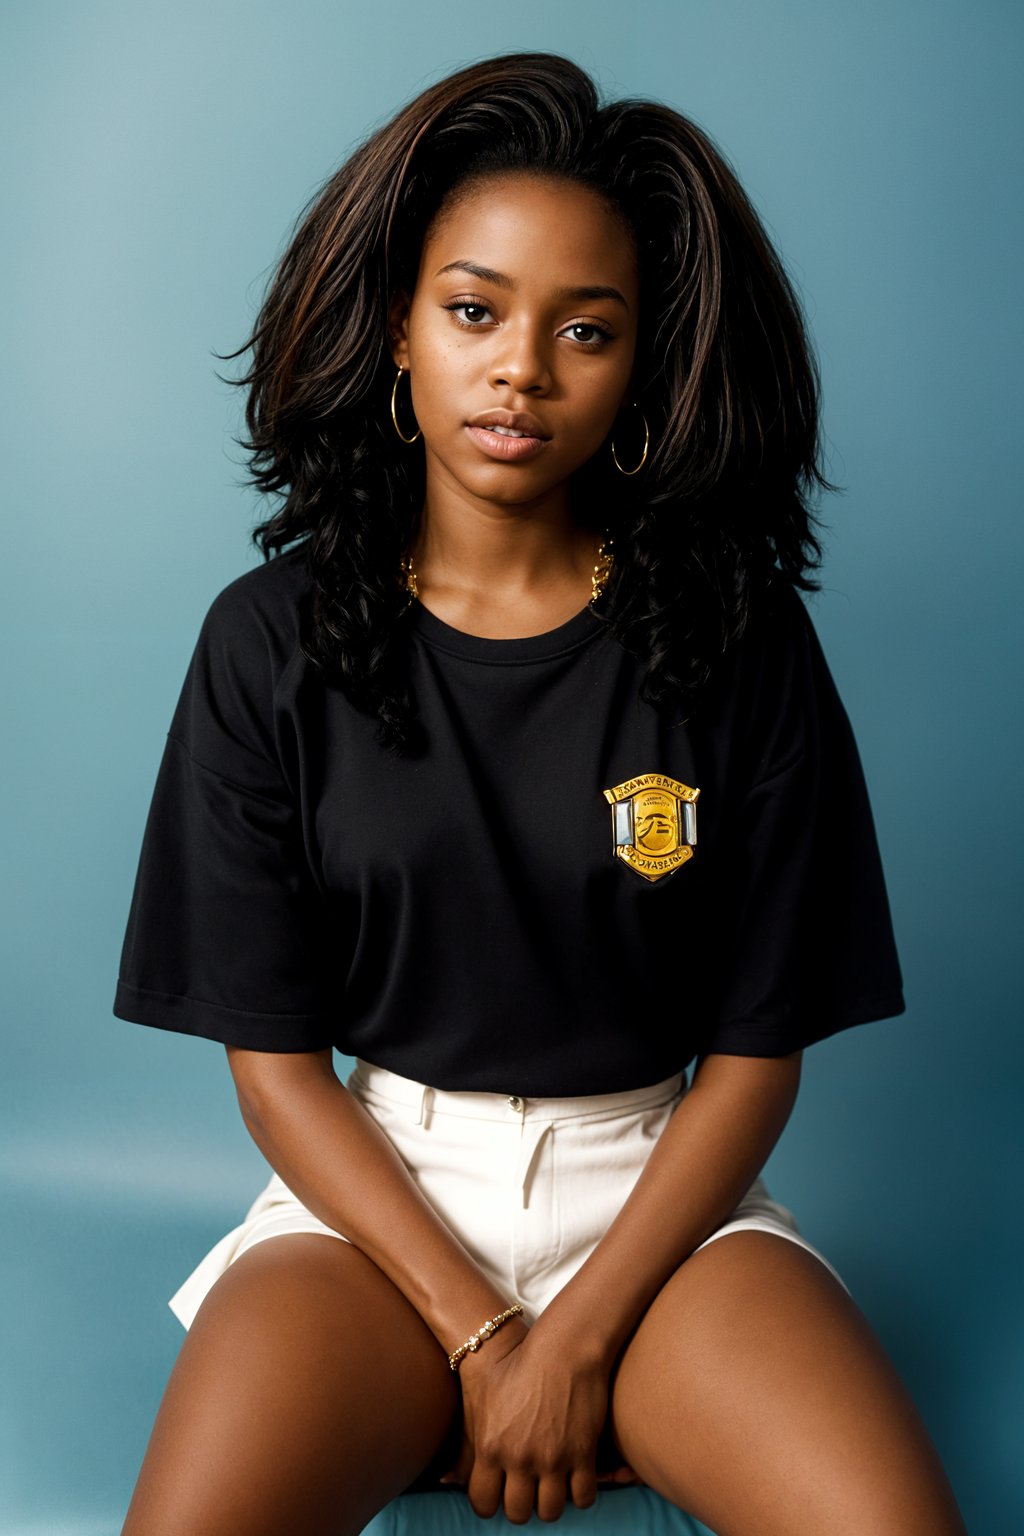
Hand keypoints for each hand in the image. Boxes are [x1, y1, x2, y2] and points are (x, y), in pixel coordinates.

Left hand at [440, 1321, 632, 1523]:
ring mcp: (552, 1458)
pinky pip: (583, 1497)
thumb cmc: (514, 1367)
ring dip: (550, 1502)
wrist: (561, 1346)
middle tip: (528, 1490)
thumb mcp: (480, 1402)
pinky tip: (576, 1478)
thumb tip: (446, 1481)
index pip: (483, 1503)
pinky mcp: (583, 1453)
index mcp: (490, 1447)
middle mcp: (519, 1458)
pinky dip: (580, 1494)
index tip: (500, 1495)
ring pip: (551, 1511)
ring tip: (551, 1486)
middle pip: (518, 1513)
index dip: (491, 1503)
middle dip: (522, 1505)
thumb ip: (465, 1447)